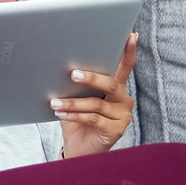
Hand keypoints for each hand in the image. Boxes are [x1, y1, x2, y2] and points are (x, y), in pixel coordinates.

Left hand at [51, 33, 136, 158]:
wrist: (79, 149)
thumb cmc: (77, 120)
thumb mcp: (77, 99)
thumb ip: (78, 86)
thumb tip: (64, 68)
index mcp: (116, 88)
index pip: (125, 68)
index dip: (128, 52)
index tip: (130, 35)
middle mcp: (124, 100)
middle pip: (110, 84)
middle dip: (90, 78)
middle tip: (72, 74)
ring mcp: (123, 116)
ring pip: (97, 103)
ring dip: (72, 102)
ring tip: (54, 102)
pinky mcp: (117, 130)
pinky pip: (94, 118)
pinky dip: (75, 115)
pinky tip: (61, 113)